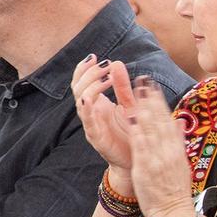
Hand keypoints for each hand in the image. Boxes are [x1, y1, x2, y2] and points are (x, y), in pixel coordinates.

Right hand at [71, 54, 136, 177]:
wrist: (137, 160)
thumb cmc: (131, 133)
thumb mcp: (128, 105)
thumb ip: (121, 86)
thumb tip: (116, 62)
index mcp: (97, 104)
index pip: (82, 81)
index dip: (84, 68)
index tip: (95, 56)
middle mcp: (91, 112)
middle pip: (79, 87)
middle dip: (90, 73)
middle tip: (105, 65)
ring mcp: (91, 124)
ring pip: (81, 101)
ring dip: (91, 86)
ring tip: (106, 77)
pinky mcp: (96, 137)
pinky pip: (87, 122)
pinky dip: (85, 110)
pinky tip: (87, 100)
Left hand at [124, 76, 194, 216]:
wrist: (174, 211)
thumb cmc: (175, 189)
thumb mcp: (180, 162)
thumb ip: (177, 140)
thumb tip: (177, 122)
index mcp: (175, 148)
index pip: (166, 120)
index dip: (158, 101)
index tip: (152, 85)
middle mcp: (168, 151)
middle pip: (158, 120)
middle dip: (150, 99)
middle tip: (143, 80)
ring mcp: (158, 159)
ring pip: (150, 130)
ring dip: (143, 110)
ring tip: (137, 93)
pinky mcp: (147, 169)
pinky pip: (142, 149)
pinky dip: (138, 134)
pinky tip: (132, 121)